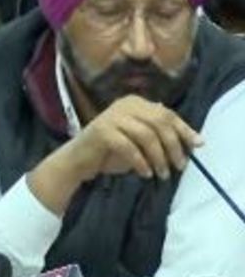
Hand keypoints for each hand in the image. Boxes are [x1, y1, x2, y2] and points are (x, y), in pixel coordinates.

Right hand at [30, 95, 202, 214]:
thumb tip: (193, 141)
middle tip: (180, 166)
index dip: (184, 129)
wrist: (78, 161)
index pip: (167, 114)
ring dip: (159, 157)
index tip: (198, 146)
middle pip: (159, 122)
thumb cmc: (111, 153)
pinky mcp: (102, 131)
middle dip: (173, 145)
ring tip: (163, 174)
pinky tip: (145, 173)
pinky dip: (140, 162)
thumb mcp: (140, 142)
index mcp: (136, 103)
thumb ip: (161, 137)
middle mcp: (125, 104)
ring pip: (146, 135)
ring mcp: (112, 116)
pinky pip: (128, 147)